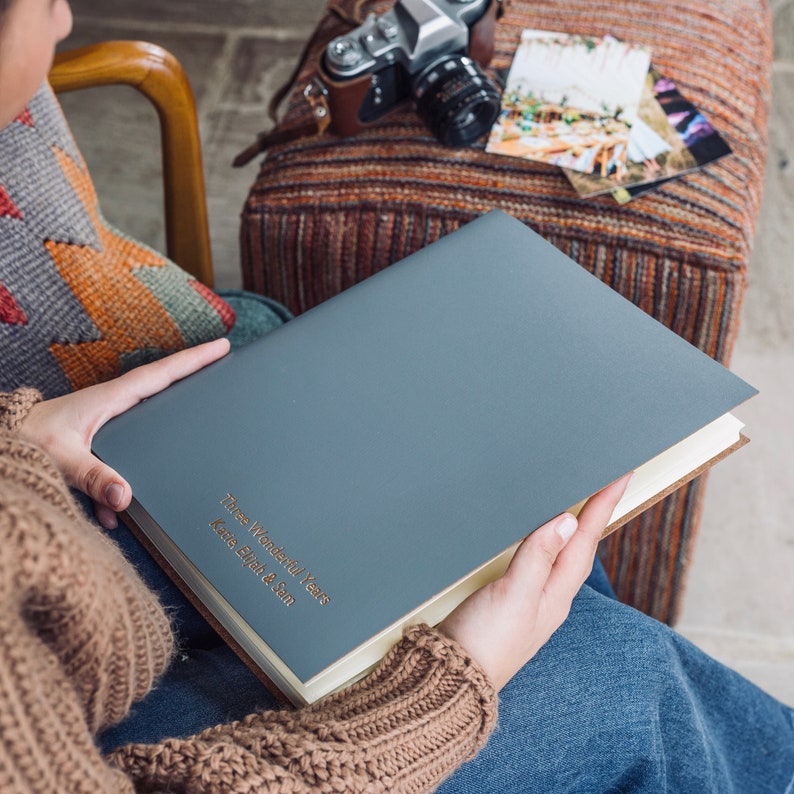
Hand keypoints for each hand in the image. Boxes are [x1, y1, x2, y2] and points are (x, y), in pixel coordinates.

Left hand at [17, 339, 229, 528]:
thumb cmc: (23, 438)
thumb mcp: (60, 457)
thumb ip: (94, 477)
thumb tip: (125, 496)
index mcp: (110, 399)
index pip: (162, 374)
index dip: (194, 360)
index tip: (223, 346)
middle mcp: (112, 406)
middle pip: (163, 390)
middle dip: (192, 382)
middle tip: (223, 371)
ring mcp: (106, 423)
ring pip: (147, 429)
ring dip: (159, 449)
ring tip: (180, 461)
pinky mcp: (96, 441)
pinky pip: (121, 459)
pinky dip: (116, 486)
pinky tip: (109, 513)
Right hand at [438, 472, 631, 689]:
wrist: (453, 679)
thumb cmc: (484, 642)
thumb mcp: (514, 595)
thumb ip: (539, 556)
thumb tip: (567, 521)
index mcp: (555, 594)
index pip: (584, 541)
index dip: (602, 507)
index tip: (620, 477)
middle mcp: (548, 597)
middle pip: (579, 548)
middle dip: (594, 515)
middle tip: (606, 485)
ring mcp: (527, 601)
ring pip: (558, 555)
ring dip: (571, 528)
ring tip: (581, 505)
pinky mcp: (506, 602)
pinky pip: (535, 563)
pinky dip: (542, 542)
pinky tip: (535, 538)